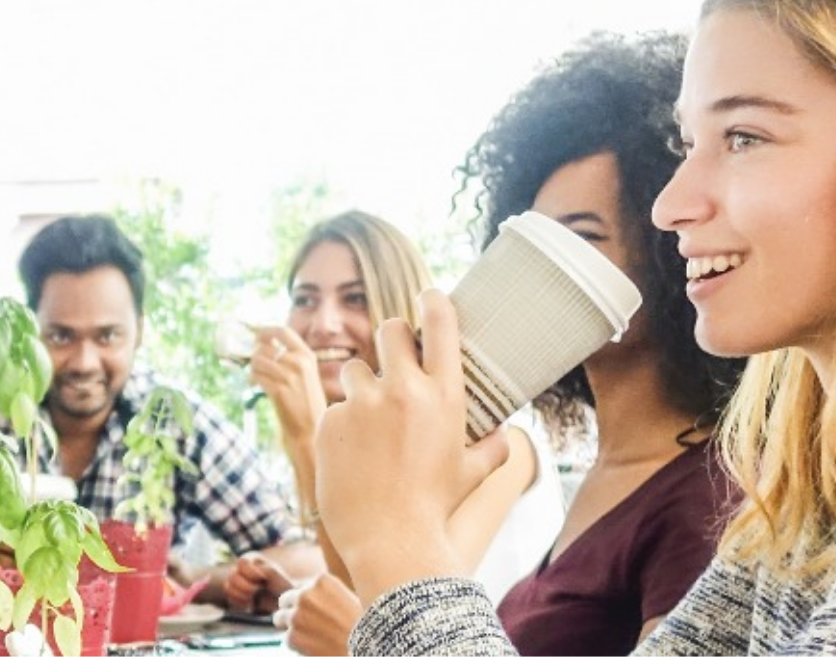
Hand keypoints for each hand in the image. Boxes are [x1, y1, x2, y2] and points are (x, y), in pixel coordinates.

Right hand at [224, 553, 293, 614]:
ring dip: (242, 595)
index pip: (241, 562)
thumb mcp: (274, 574)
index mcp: (251, 560)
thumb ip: (263, 569)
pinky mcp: (235, 595)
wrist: (284, 603)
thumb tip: (254, 574)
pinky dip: (240, 603)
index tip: (263, 579)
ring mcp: (237, 583)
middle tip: (258, 591)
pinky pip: (229, 599)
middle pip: (232, 576)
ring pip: (228, 587)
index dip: (250, 572)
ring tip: (254, 598)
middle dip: (245, 587)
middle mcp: (242, 570)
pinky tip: (250, 604)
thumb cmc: (281, 585)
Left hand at [247, 326, 325, 443]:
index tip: (257, 336)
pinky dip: (252, 379)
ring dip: (252, 368)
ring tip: (256, 377)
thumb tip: (262, 345)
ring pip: (257, 360)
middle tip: (255, 365)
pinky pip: (256, 376)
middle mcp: (299, 362)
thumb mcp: (305, 374)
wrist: (312, 429)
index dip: (265, 331)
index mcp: (307, 355)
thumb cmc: (306, 403)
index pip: (283, 331)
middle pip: (264, 347)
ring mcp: (289, 376)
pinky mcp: (279, 390)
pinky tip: (256, 385)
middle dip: (254, 355)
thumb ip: (289, 359)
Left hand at [275, 574, 362, 656]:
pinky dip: (297, 644)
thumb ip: (325, 594)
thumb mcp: (347, 597)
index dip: (309, 602)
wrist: (369, 646)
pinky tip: (314, 647)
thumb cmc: (364, 625)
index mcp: (321, 581)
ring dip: (292, 627)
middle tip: (307, 625)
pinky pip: (286, 639)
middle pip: (285, 600)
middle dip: (293, 611)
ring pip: (280, 619)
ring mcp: (296, 615)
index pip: (302, 588)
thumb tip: (308, 599)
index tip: (319, 613)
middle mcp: (305, 594)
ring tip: (311, 636)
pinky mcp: (292, 636)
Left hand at [314, 290, 509, 601]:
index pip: (440, 324)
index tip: (427, 294)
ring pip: (354, 368)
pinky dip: (341, 424)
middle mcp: (402, 391)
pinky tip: (351, 452)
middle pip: (389, 330)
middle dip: (391, 340)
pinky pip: (333, 406)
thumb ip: (494, 447)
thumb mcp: (473, 473)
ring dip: (361, 385)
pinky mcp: (329, 421)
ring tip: (368, 419)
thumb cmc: (436, 507)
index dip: (433, 301)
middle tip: (393, 360)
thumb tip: (506, 434)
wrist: (391, 541)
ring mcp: (362, 404)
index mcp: (444, 396)